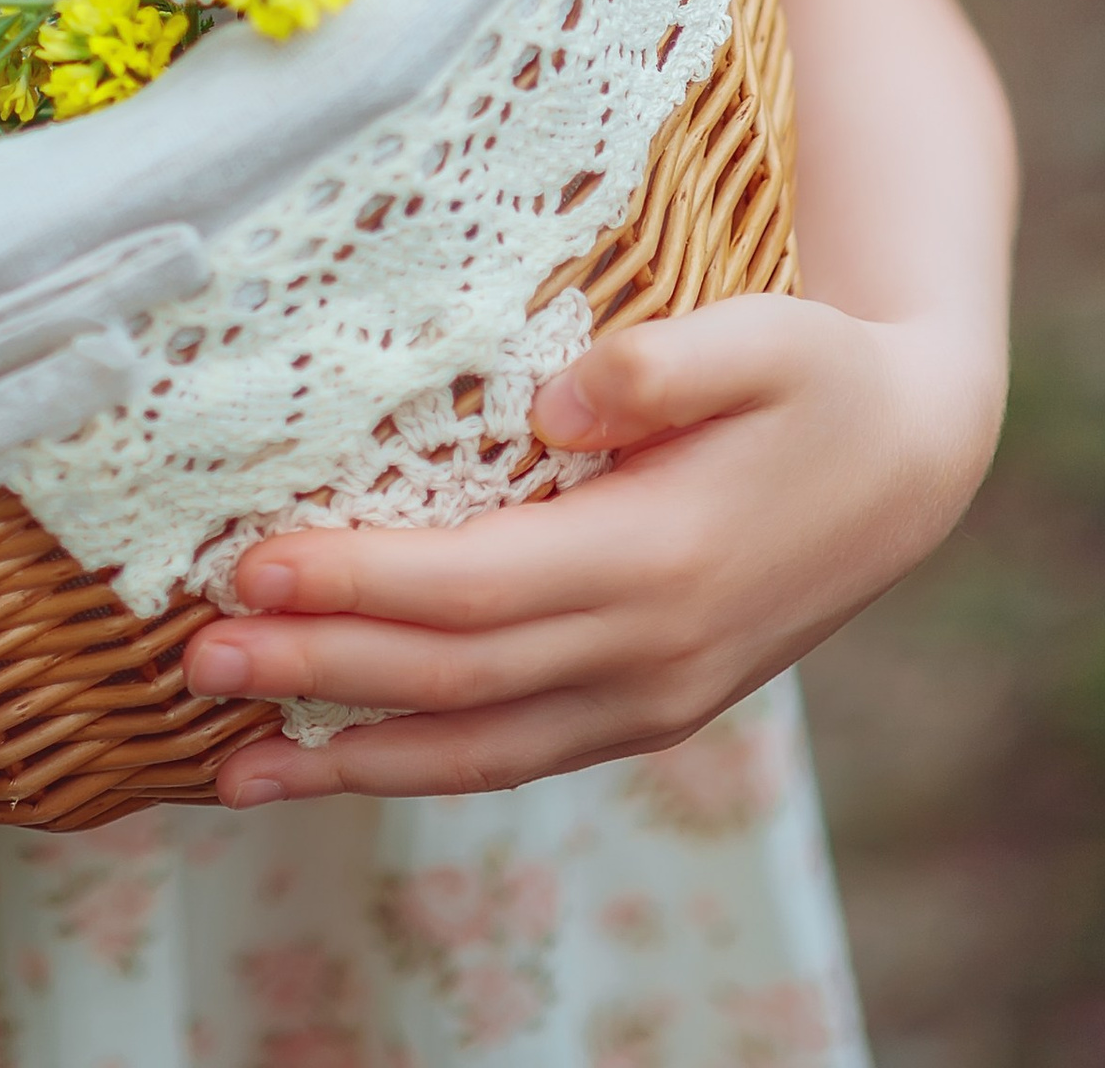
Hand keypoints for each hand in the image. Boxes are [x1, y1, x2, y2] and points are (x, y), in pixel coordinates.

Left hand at [181, 294, 1002, 802]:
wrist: (911, 466)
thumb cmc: (818, 375)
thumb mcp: (762, 336)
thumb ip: (659, 362)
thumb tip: (553, 400)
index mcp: (660, 557)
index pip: (474, 587)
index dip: (360, 583)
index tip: (252, 563)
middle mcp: (649, 652)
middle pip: (452, 679)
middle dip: (315, 674)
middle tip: (193, 660)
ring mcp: (649, 699)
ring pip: (475, 749)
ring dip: (347, 758)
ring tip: (226, 764)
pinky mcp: (646, 711)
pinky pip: (513, 757)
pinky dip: (416, 768)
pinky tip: (334, 763)